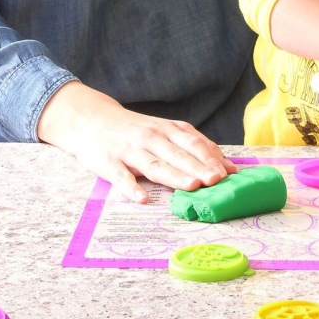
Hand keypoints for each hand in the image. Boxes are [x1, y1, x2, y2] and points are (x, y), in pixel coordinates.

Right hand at [37, 81, 236, 203]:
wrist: (90, 119)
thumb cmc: (134, 129)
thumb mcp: (164, 130)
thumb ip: (193, 145)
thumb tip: (228, 166)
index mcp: (166, 129)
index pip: (193, 142)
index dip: (211, 157)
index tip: (228, 173)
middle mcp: (150, 137)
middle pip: (178, 154)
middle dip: (199, 167)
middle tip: (217, 181)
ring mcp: (129, 150)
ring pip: (155, 164)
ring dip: (174, 175)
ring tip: (192, 186)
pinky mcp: (108, 162)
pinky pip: (121, 177)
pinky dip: (131, 188)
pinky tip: (142, 199)